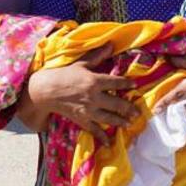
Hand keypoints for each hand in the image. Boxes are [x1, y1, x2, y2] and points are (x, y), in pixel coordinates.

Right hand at [21, 45, 136, 140]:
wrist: (46, 90)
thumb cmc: (64, 75)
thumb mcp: (82, 64)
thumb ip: (98, 55)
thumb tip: (111, 44)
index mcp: (95, 81)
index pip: (116, 82)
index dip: (127, 84)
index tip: (134, 85)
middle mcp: (94, 96)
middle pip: (117, 103)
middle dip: (129, 108)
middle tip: (138, 112)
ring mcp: (88, 110)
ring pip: (109, 118)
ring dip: (121, 121)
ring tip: (129, 123)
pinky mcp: (81, 120)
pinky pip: (94, 130)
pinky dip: (101, 137)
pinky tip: (109, 142)